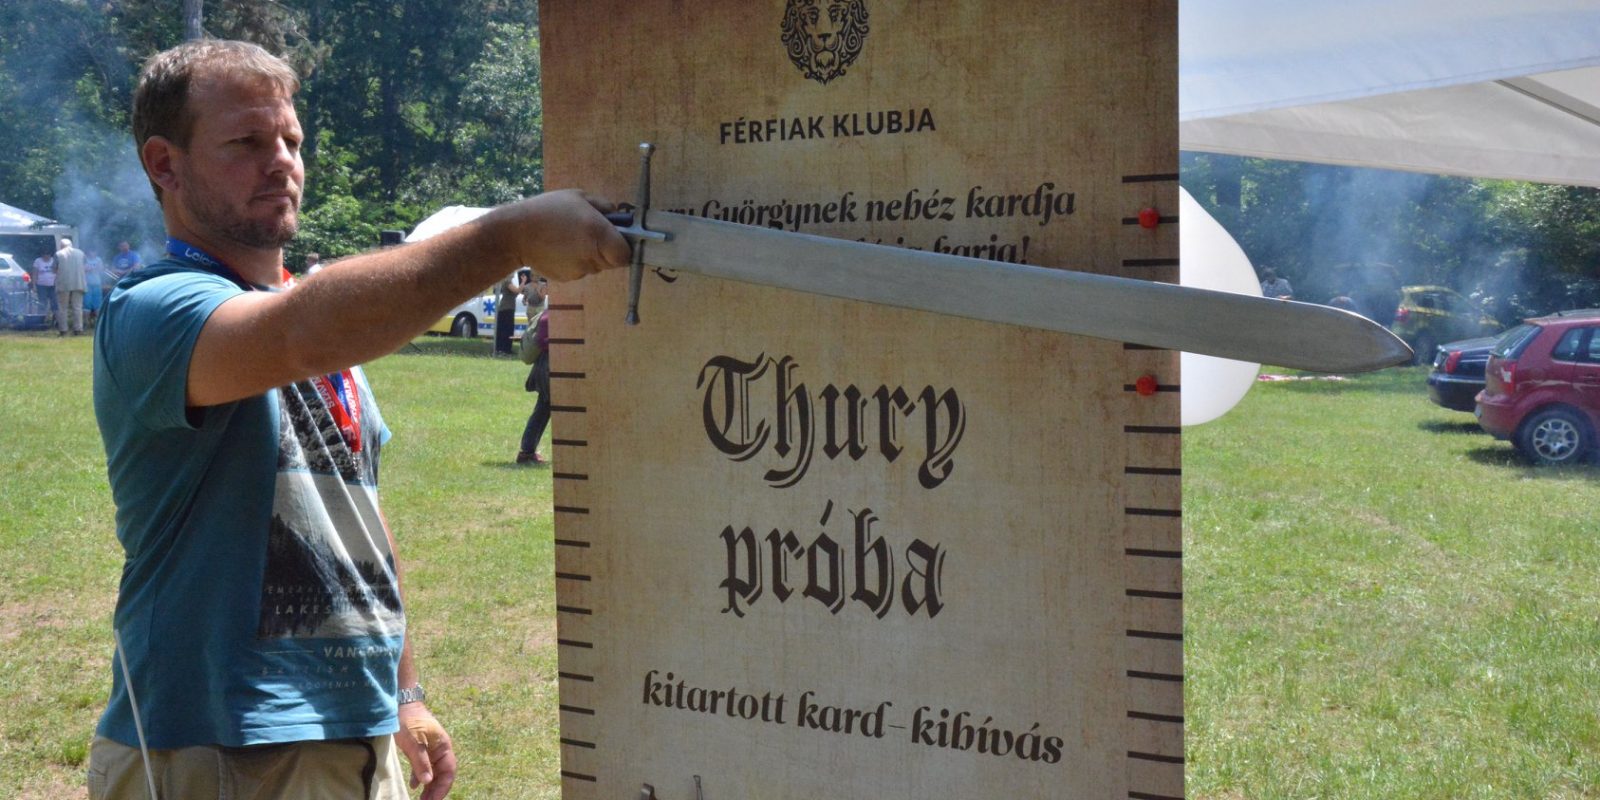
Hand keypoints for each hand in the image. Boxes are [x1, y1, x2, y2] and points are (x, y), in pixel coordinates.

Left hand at [396, 703, 456, 799]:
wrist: (402, 705)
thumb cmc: (409, 721)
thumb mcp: (414, 743)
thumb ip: (421, 762)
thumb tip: (428, 782)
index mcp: (443, 747)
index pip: (448, 772)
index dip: (443, 787)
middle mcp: (440, 750)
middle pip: (442, 774)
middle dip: (436, 790)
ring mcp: (431, 749)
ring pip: (434, 772)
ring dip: (429, 786)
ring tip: (422, 799)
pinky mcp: (421, 749)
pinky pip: (424, 767)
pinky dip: (421, 777)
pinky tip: (415, 786)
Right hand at [483, 190, 630, 282]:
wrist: (514, 233)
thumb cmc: (548, 210)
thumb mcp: (578, 196)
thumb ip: (603, 206)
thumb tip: (618, 217)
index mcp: (599, 234)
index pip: (625, 255)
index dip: (623, 247)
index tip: (614, 237)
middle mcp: (592, 256)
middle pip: (612, 261)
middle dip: (606, 250)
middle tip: (589, 234)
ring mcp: (579, 271)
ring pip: (595, 267)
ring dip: (590, 255)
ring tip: (569, 238)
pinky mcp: (567, 278)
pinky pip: (580, 271)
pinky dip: (575, 262)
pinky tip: (559, 249)